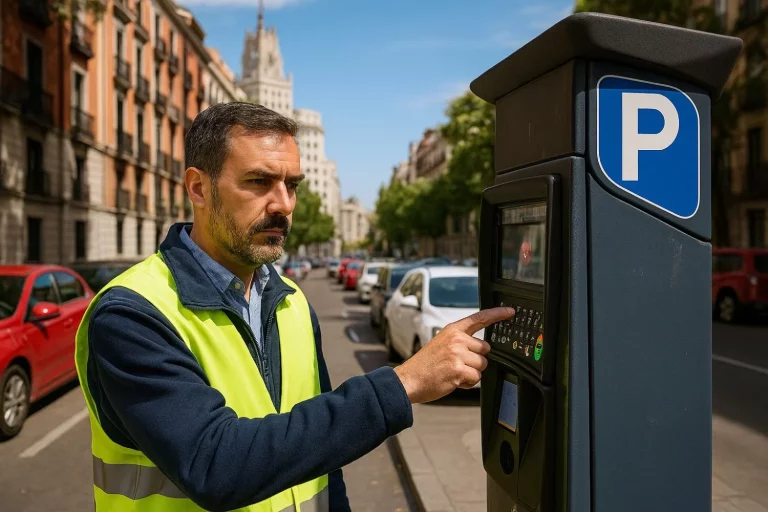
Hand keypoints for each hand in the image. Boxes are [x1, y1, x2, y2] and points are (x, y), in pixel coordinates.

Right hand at [394, 307, 514, 403]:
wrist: (409, 379)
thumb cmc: (425, 365)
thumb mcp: (441, 344)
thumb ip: (460, 342)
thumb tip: (481, 350)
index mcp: (452, 330)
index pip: (479, 318)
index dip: (497, 314)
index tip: (510, 312)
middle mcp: (456, 339)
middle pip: (485, 349)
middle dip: (475, 360)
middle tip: (456, 364)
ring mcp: (457, 354)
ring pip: (482, 365)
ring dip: (471, 373)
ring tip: (452, 372)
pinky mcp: (458, 369)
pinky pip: (476, 377)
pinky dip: (467, 383)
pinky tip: (452, 380)